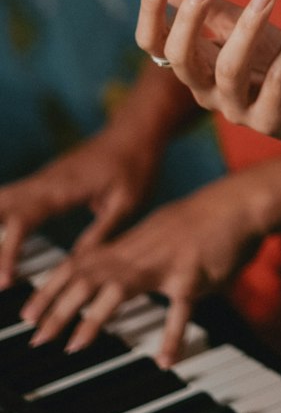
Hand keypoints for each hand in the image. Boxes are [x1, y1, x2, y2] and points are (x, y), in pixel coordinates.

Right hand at [0, 131, 161, 289]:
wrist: (134, 131)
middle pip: (0, 209)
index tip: (3, 280)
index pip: (24, 221)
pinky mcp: (43, 180)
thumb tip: (76, 264)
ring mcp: (41, 179)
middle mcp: (44, 181)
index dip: (8, 251)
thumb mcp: (127, 203)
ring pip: (0, 199)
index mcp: (63, 188)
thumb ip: (101, 233)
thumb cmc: (134, 165)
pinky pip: (10, 198)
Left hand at [21, 178, 265, 366]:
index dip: (51, 288)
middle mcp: (141, 252)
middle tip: (36, 337)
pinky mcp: (193, 276)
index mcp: (131, 242)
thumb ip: (136, 251)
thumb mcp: (160, 229)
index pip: (79, 264)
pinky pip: (180, 310)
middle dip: (58, 308)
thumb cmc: (204, 217)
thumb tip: (115, 270)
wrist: (240, 202)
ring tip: (73, 346)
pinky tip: (165, 360)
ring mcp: (165, 265)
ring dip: (93, 319)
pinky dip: (172, 336)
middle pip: (88, 278)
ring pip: (120, 289)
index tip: (28, 313)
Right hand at [136, 0, 280, 152]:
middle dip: (188, 19)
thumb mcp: (238, 26)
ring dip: (248, 26)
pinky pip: (278, 78)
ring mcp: (237, 109)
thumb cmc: (272, 61)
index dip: (151, 16)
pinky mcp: (270, 119)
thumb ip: (204, 4)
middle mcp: (208, 92)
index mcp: (196, 68)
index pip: (158, 46)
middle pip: (182, 59)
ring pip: (230, 69)